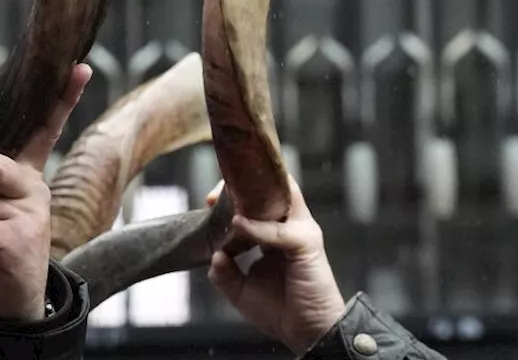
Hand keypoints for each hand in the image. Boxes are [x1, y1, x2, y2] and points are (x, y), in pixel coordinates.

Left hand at [206, 176, 346, 355]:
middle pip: (271, 186)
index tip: (208, 202)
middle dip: (240, 184)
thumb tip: (214, 255)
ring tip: (222, 200)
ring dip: (250, 195)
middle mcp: (290, 225)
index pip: (259, 197)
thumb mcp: (241, 291)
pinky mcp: (306, 244)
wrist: (309, 333)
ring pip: (282, 194)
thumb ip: (225, 274)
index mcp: (276, 232)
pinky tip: (238, 226)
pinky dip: (257, 227)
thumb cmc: (282, 310)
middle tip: (212, 197)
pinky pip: (279, 230)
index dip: (233, 193)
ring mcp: (301, 231)